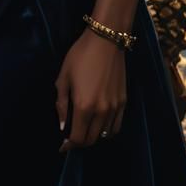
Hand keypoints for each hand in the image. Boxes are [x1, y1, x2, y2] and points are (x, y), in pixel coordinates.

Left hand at [55, 30, 126, 151]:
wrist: (106, 40)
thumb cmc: (80, 56)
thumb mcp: (63, 77)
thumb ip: (61, 104)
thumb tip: (62, 126)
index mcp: (83, 106)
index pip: (77, 138)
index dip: (68, 145)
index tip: (62, 145)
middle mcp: (101, 112)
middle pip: (91, 140)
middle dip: (79, 142)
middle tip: (72, 135)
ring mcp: (114, 108)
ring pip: (104, 135)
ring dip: (93, 136)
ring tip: (85, 129)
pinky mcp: (124, 102)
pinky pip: (116, 126)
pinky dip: (107, 131)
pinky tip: (100, 125)